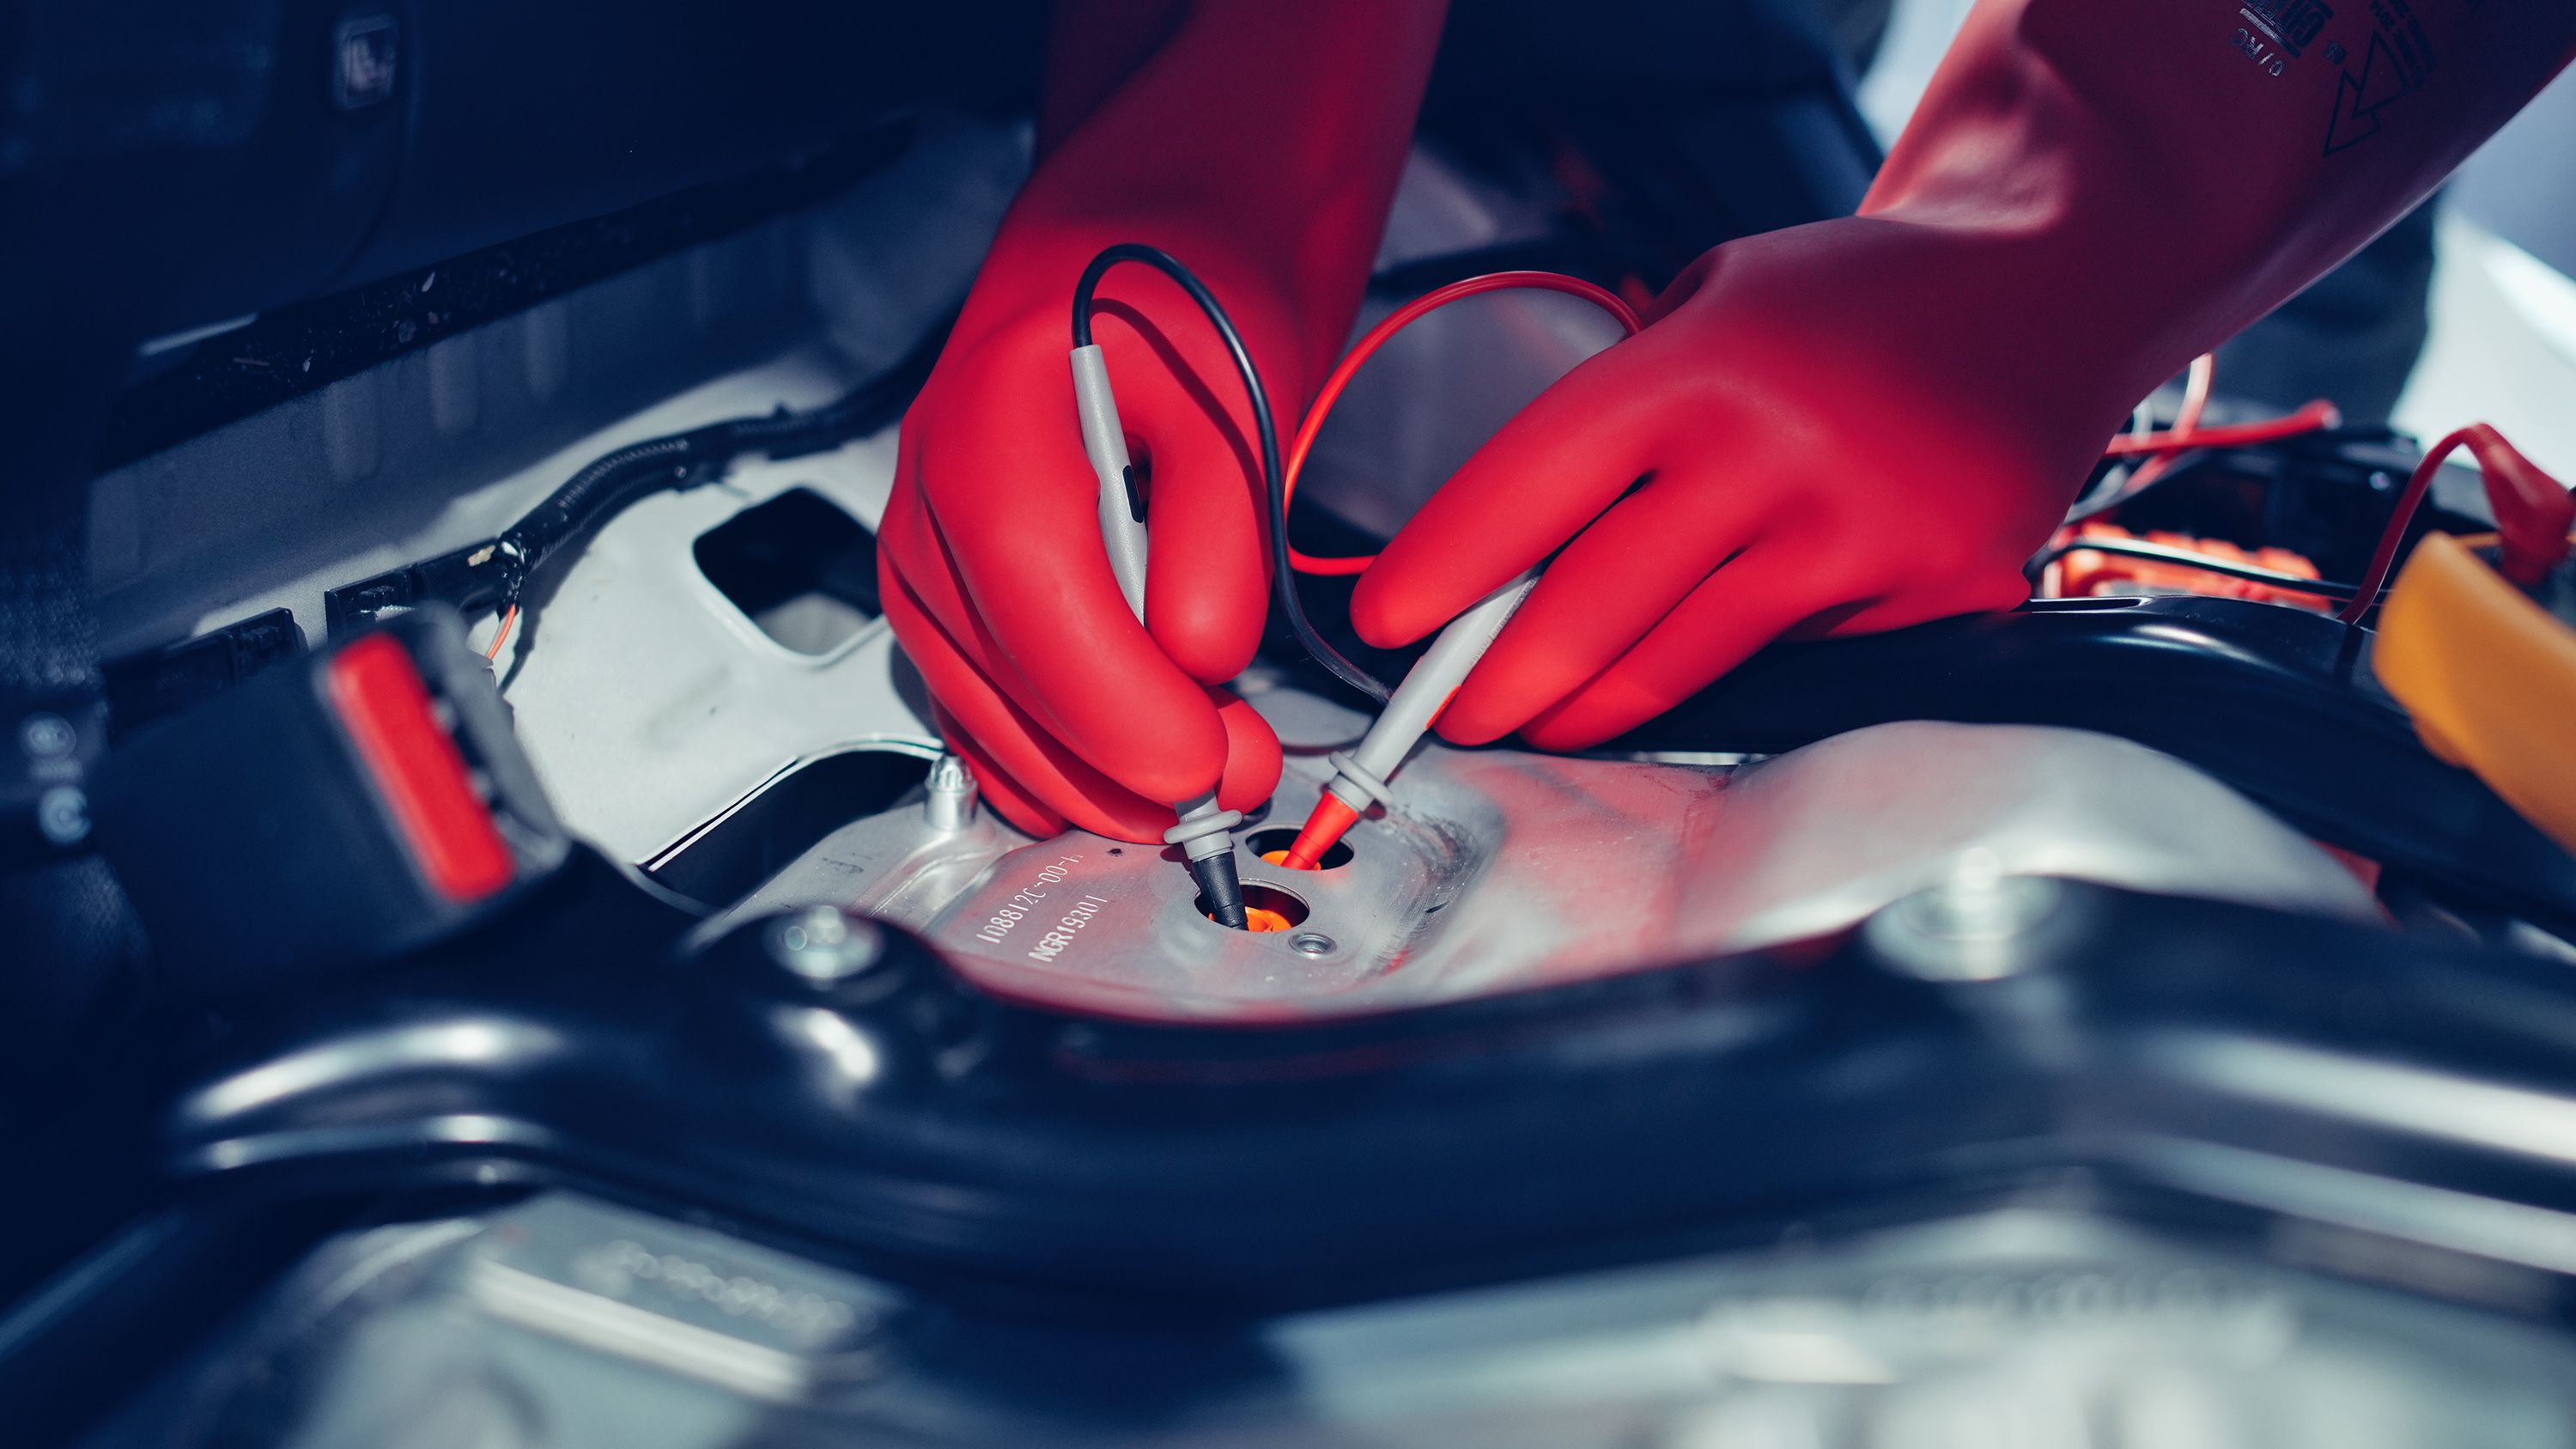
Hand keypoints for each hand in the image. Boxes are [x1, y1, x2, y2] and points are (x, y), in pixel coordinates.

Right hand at [873, 0, 1443, 839]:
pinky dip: (1033, 758)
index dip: (1113, 702)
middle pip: (993, 667)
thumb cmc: (1190, 287)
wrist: (1148, 235)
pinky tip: (1099, 792)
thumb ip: (1219, 530)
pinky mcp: (951, 582)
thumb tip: (1200, 663)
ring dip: (1078, 773)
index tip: (1201, 765)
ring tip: (1188, 798)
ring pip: (974, 699)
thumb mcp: (1239, 384)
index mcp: (992, 422)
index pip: (1033, 594)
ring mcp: (928, 541)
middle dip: (1114, 759)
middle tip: (1230, 789)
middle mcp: (933, 489)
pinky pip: (969, 695)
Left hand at [1353, 0, 2574, 752]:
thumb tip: (1508, 557)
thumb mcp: (1711, 302)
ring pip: (1683, 664)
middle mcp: (1772, 455)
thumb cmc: (1851, 303)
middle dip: (1495, 682)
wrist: (2051, 285)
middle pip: (1588, 612)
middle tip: (1446, 717)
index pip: (1528, 488)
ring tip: (1541, 717)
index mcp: (1696, 367)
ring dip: (1592, 707)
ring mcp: (1860, 536)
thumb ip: (1625, 411)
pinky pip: (1795, 661)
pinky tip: (1710, 653)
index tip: (1383, 624)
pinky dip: (1739, 667)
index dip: (1442, 571)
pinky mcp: (1932, 594)